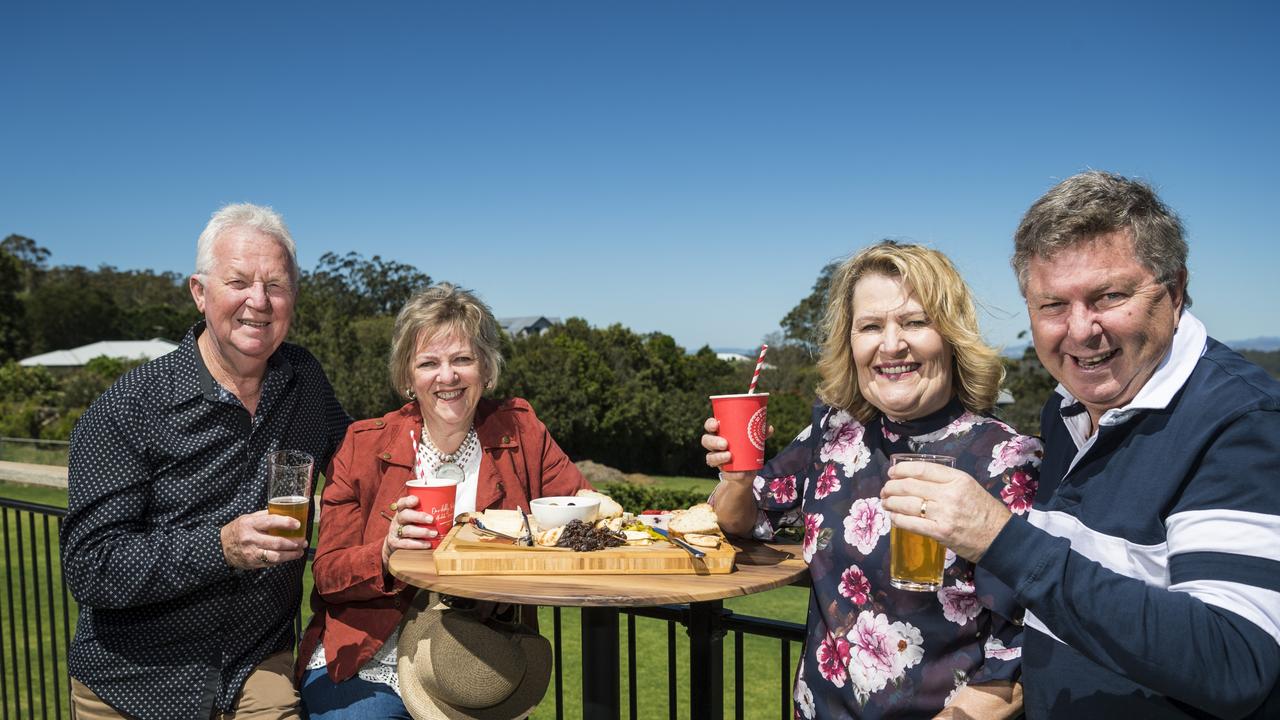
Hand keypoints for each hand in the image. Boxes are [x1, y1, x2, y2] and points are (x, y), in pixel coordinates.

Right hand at [221, 510, 306, 569]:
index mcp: (250, 524)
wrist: (220, 547)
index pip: (270, 522)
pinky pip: (271, 563)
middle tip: (304, 541)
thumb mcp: (248, 518)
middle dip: (294, 543)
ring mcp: (251, 552)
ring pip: (276, 556)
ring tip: (300, 551)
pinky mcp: (252, 563)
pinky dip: (282, 560)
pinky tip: (289, 556)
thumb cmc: (238, 529)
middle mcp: (250, 538)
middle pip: (277, 542)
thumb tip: (285, 512)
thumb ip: (264, 515)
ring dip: (291, 554)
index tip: (298, 524)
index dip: (286, 523)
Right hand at [381, 495, 437, 569]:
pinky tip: (427, 544)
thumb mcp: (416, 517)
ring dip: (422, 532)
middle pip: (405, 515)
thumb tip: (450, 509)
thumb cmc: (412, 526)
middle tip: (431, 519)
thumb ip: (428, 512)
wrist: (396, 543)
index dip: (408, 500)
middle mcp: (398, 519)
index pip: (402, 502)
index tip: (416, 500)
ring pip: (407, 530)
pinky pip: (407, 543)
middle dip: (419, 516)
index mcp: (402, 510)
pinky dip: (418, 544)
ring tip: (434, 533)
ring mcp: (395, 531)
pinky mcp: (396, 543)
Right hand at [701, 417, 772, 481]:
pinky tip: (739, 474)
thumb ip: (761, 434)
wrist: (746, 471)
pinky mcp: (723, 471)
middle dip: (713, 442)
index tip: (716, 425)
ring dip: (718, 457)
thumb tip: (769, 428)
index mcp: (720, 433)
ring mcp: (717, 458)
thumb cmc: (747, 448)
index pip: (710, 426)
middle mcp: (715, 445)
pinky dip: (732, 474)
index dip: (710, 424)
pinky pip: (724, 473)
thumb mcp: (754, 440)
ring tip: (729, 456)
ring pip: (710, 457)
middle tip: (725, 444)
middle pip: (706, 440)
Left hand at [880, 462, 1010, 561]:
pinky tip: (893, 517)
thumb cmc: (983, 511)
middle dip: (891, 487)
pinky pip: (911, 523)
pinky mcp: (940, 532)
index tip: (892, 473)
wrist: (999, 538)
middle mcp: (949, 494)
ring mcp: (944, 514)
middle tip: (885, 490)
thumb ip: (946, 480)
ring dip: (890, 503)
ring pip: (906, 504)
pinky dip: (898, 519)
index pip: (922, 469)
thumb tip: (916, 477)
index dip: (901, 469)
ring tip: (886, 502)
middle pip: (909, 486)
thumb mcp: (969, 486)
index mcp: (957, 479)